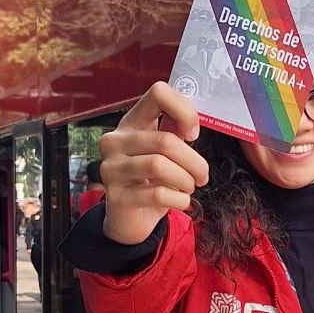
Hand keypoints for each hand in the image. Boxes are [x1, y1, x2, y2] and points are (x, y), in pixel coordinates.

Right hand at [99, 82, 208, 245]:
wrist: (130, 219)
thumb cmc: (151, 180)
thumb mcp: (164, 152)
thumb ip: (176, 131)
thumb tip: (193, 121)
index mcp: (131, 122)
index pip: (158, 93)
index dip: (184, 111)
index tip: (192, 134)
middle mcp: (115, 141)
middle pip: (166, 141)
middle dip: (194, 162)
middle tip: (202, 176)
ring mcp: (112, 169)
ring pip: (160, 166)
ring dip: (186, 180)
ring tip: (189, 188)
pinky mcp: (116, 197)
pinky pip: (157, 194)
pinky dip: (179, 199)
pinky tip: (181, 201)